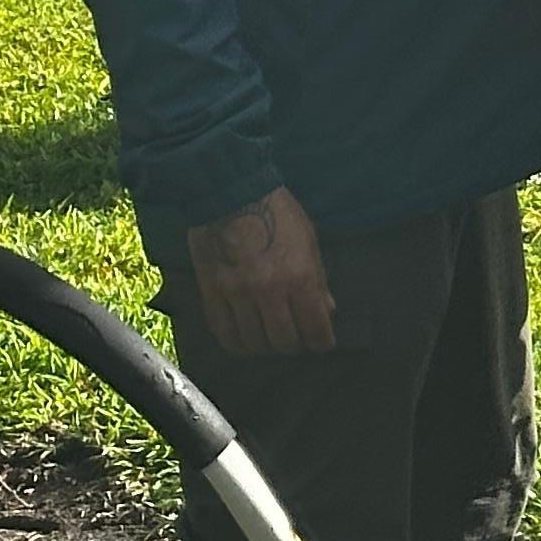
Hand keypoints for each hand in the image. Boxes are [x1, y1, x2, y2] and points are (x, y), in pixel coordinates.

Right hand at [185, 187, 335, 356]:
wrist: (231, 194)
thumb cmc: (276, 213)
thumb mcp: (309, 240)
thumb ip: (318, 279)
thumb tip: (328, 310)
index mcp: (299, 276)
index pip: (315, 329)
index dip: (322, 341)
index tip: (322, 342)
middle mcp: (269, 291)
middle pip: (284, 342)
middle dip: (295, 346)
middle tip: (297, 340)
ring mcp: (237, 294)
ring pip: (254, 342)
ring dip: (266, 346)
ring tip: (271, 340)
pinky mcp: (212, 293)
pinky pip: (225, 333)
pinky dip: (238, 343)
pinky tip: (246, 340)